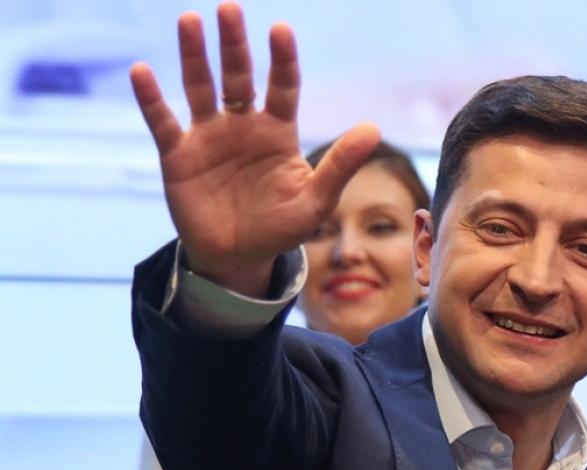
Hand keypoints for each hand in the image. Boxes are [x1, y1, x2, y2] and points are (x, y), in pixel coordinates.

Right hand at [130, 2, 379, 295]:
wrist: (239, 257)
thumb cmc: (281, 227)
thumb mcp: (316, 200)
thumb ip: (340, 165)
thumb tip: (373, 128)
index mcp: (278, 131)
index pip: (282, 86)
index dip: (282, 60)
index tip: (280, 30)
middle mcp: (243, 125)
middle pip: (238, 76)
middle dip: (234, 44)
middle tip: (229, 7)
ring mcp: (209, 138)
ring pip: (200, 88)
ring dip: (194, 55)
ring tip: (190, 20)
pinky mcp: (178, 156)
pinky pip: (163, 122)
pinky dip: (152, 99)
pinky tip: (142, 72)